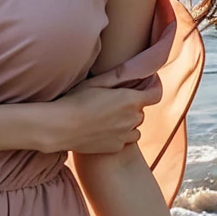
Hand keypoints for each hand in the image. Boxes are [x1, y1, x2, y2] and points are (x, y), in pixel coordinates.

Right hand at [44, 74, 161, 154]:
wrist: (61, 128)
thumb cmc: (76, 100)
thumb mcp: (96, 82)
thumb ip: (119, 75)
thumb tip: (136, 67)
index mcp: (130, 100)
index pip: (156, 94)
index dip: (155, 87)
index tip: (149, 82)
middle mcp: (132, 119)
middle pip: (141, 111)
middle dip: (133, 105)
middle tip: (115, 100)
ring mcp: (125, 136)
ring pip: (135, 128)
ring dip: (127, 122)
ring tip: (109, 117)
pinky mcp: (115, 148)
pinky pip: (124, 140)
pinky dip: (119, 135)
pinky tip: (102, 130)